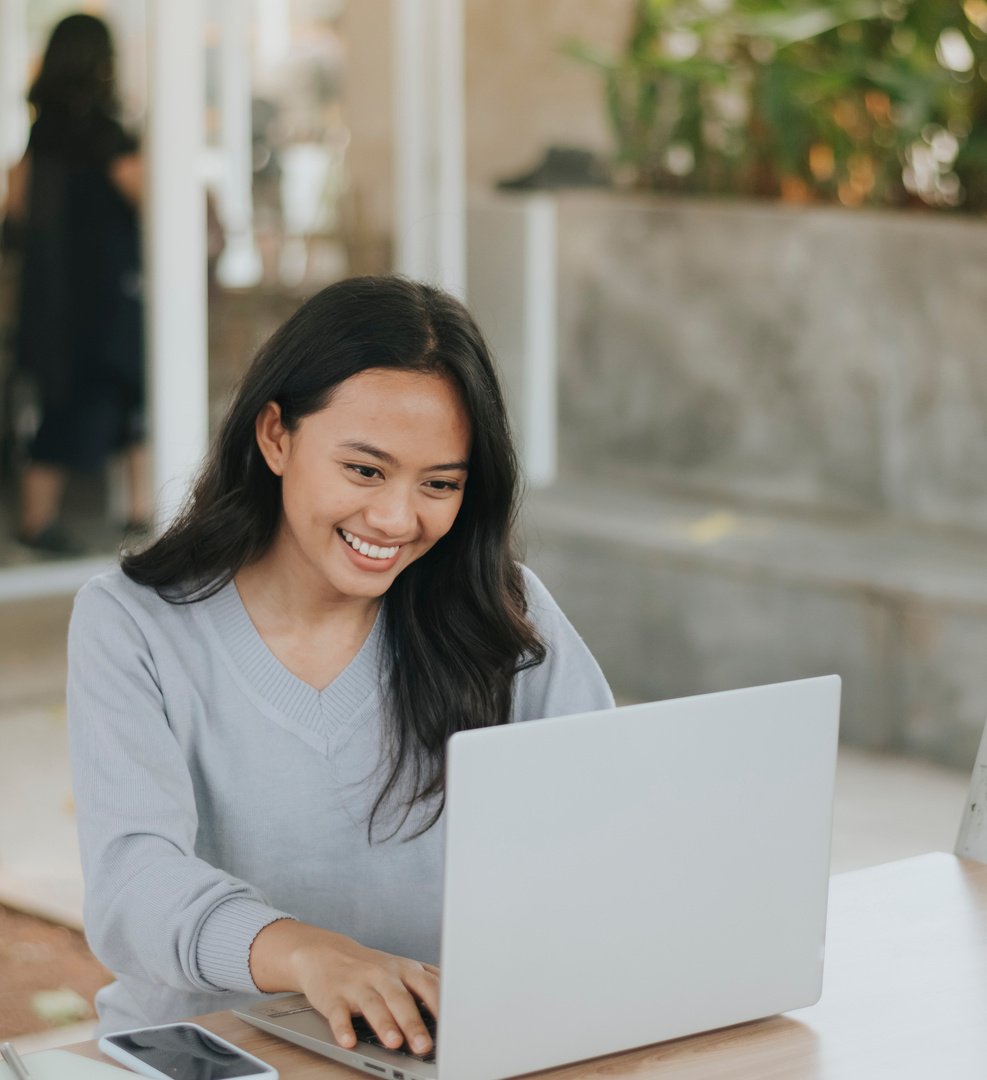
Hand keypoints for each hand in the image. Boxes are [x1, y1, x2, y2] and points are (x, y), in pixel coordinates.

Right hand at [250, 920, 439, 1054]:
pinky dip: (343, 1029)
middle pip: (400, 999)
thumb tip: (461, 1003)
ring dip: (384, 1024)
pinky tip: (350, 1042)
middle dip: (413, 1023)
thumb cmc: (373, 967)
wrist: (326, 953)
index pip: (429, 987)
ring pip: (372, 1005)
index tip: (455, 1027)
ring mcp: (357, 985)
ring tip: (395, 1043)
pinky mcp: (333, 997)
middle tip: (426, 1046)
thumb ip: (429, 983)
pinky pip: (338, 1014)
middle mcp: (383, 975)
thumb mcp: (404, 969)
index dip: (442, 1006)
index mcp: (405, 970)